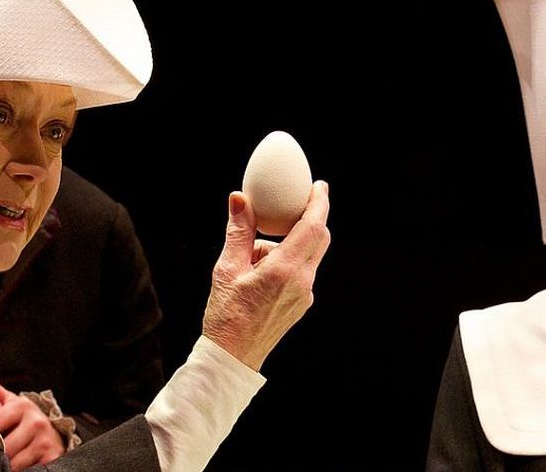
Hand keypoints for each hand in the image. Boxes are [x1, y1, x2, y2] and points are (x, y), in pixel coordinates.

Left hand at [0, 377, 64, 470]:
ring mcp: (45, 440)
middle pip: (2, 446)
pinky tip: (16, 466)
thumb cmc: (24, 420)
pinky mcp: (52, 456)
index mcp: (23, 406)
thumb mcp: (10, 402)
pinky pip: (28, 469)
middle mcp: (37, 422)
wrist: (53, 435)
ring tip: (3, 460)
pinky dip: (20, 470)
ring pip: (13, 461)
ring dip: (5, 464)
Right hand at [203, 180, 330, 369]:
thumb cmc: (226, 315)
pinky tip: (260, 269)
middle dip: (311, 218)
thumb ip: (238, 231)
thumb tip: (240, 199)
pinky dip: (288, 259)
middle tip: (298, 201)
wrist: (232, 357)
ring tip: (254, 253)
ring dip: (291, 242)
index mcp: (285, 270)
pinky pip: (302, 271)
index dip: (319, 203)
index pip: (313, 227)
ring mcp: (305, 295)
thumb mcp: (227, 269)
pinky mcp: (301, 303)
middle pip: (319, 239)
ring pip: (309, 255)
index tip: (319, 186)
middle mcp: (302, 282)